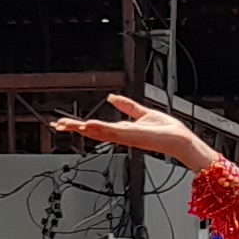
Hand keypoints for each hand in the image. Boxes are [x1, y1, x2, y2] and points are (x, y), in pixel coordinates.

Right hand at [51, 92, 215, 172]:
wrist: (181, 141)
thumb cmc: (167, 131)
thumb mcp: (142, 112)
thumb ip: (127, 106)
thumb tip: (113, 97)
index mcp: (123, 129)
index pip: (97, 127)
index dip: (80, 125)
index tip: (66, 123)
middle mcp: (122, 135)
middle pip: (93, 131)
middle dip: (75, 128)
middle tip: (58, 126)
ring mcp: (126, 137)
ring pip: (99, 132)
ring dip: (83, 128)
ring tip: (67, 126)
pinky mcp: (133, 137)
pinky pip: (113, 132)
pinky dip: (100, 129)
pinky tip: (89, 126)